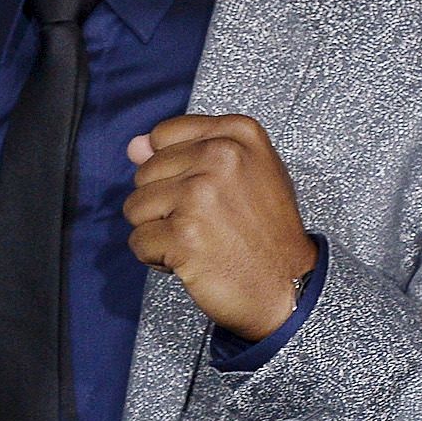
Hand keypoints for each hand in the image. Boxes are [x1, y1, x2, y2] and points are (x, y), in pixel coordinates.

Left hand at [122, 114, 318, 340]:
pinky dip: (157, 258)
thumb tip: (134, 145)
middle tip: (207, 222)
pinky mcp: (184, 233)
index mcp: (238, 134)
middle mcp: (221, 156)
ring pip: (136, 207)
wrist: (287, 285)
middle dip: (164, 204)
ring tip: (199, 240)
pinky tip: (192, 259)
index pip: (163, 136)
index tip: (206, 190)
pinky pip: (138, 242)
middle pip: (145, 173)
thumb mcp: (242, 175)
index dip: (173, 169)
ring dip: (159, 231)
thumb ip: (185, 152)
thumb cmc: (264, 231)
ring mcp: (201, 194)